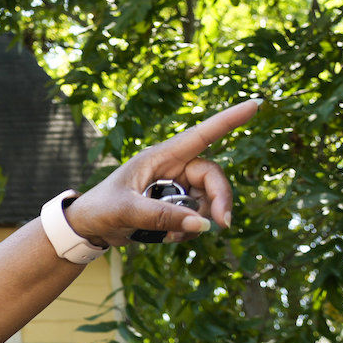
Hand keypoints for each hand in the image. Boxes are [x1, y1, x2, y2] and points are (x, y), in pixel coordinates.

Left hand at [63, 99, 259, 246]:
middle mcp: (172, 168)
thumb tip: (204, 225)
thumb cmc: (99, 209)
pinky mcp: (175, 206)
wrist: (86, 227)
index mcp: (159, 157)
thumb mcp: (126, 211)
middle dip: (220, 199)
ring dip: (198, 220)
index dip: (229, 120)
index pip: (200, 135)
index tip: (255, 104)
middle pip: (212, 177)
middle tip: (222, 224)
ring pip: (207, 200)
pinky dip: (188, 229)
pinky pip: (196, 217)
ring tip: (171, 236)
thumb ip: (162, 217)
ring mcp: (175, 187)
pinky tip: (168, 238)